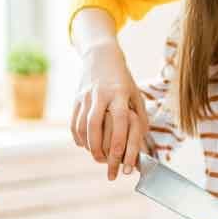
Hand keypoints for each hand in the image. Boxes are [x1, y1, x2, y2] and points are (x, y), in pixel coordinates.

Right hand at [70, 41, 148, 179]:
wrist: (101, 56)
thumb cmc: (122, 79)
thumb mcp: (135, 93)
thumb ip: (140, 115)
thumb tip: (143, 138)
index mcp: (119, 93)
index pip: (119, 119)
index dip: (118, 138)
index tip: (118, 156)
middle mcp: (101, 95)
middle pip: (95, 124)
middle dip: (97, 146)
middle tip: (102, 162)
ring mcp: (86, 96)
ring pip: (82, 125)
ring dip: (87, 144)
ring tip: (94, 156)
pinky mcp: (76, 98)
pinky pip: (74, 122)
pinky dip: (78, 136)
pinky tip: (84, 145)